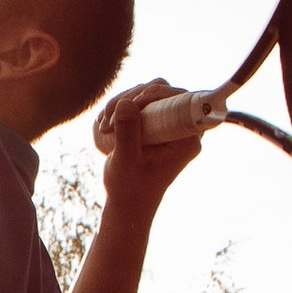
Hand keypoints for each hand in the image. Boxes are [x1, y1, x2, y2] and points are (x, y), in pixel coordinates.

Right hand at [92, 77, 207, 205]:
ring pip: (148, 93)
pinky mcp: (155, 122)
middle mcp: (182, 128)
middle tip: (109, 120)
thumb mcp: (126, 161)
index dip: (154, 94)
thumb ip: (127, 133)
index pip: (179, 99)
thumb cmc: (130, 188)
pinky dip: (121, 106)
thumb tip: (126, 102)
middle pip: (162, 91)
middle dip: (132, 98)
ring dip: (122, 102)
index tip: (130, 105)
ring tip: (104, 126)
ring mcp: (168, 123)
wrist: (128, 201)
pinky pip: (140, 101)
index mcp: (187, 139)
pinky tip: (107, 123)